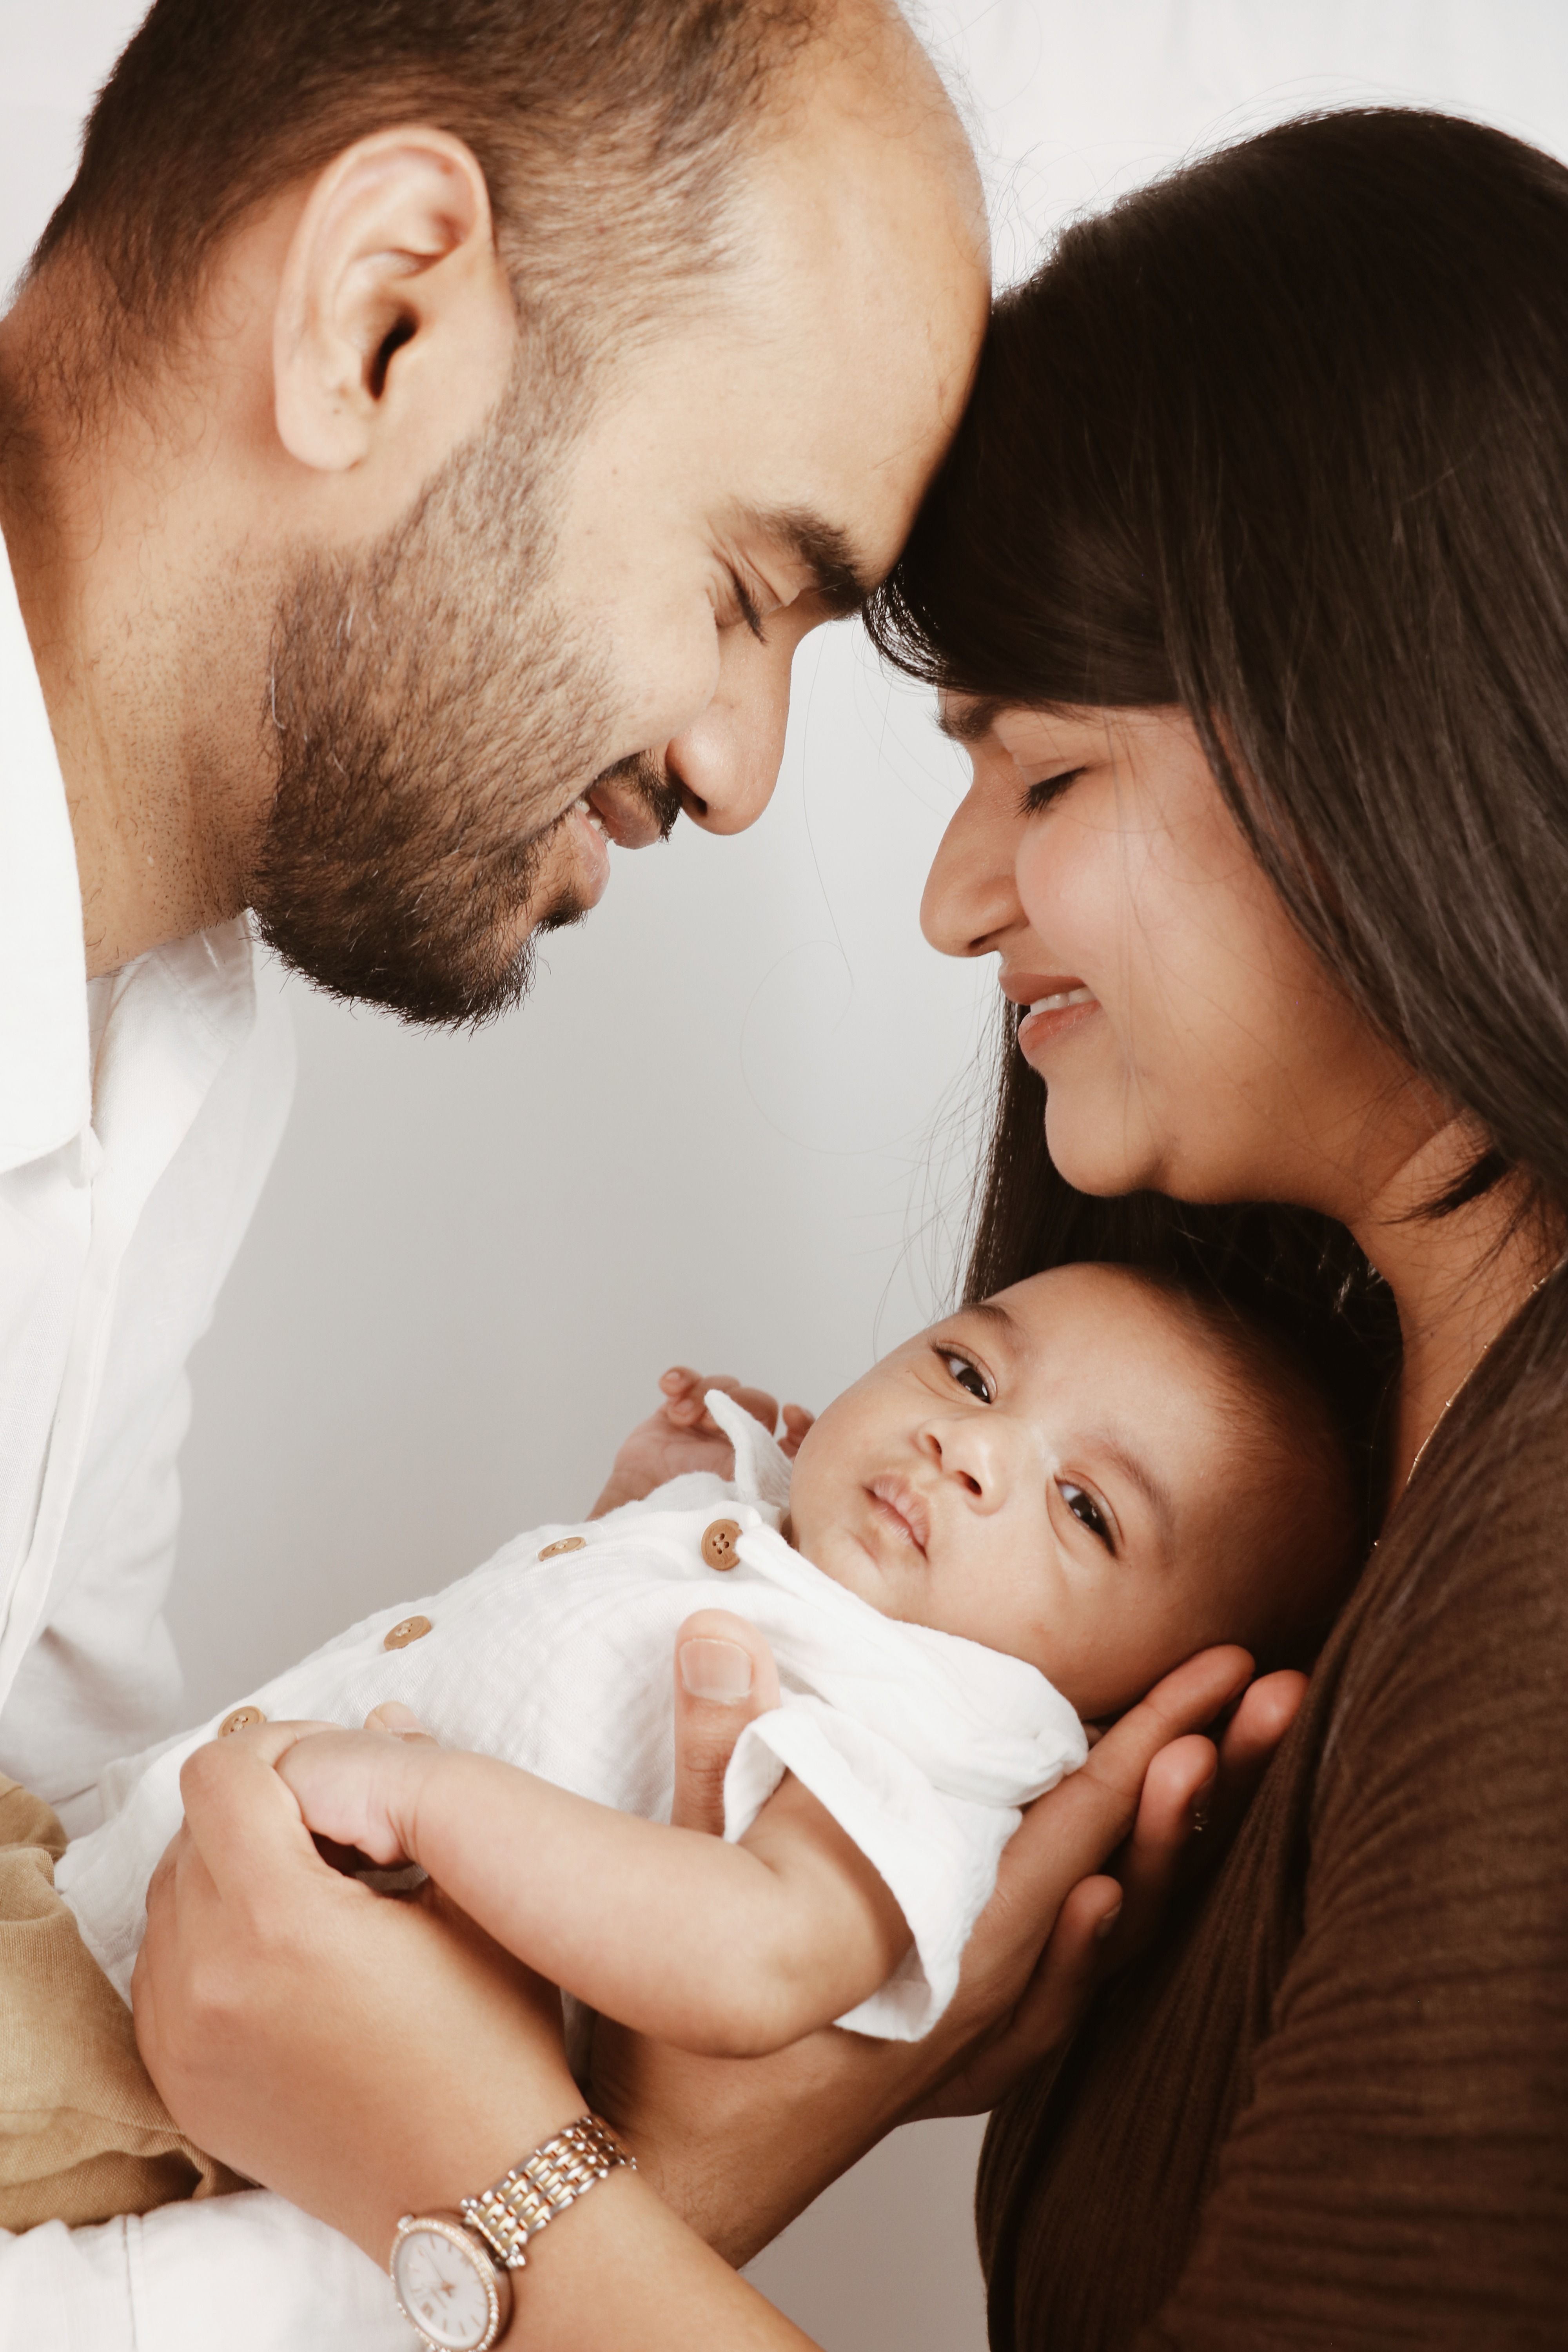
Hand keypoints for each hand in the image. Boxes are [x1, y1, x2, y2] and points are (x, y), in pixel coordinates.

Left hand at [133, 1713, 582, 2263]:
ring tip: (313, 1892)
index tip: (331, 1769)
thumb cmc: (494, 2043)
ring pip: (169, 1896)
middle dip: (259, 1810)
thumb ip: (414, 1790)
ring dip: (229, 1872)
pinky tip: (284, 1955)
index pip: (220, 1773)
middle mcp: (207, 1979)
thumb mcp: (470, 1896)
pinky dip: (209, 1940)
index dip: (277, 1747)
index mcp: (279, 1922)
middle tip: (335, 1832)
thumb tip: (382, 1712)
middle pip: (192, 1830)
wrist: (476, 2190)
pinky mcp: (179, 2083)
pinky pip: (163, 1970)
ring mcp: (181, 2038)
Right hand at [590, 1369, 813, 1515]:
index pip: (794, 1441)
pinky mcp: (672, 1417)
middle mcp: (735, 1449)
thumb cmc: (688, 1530)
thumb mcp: (742, 1520)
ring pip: (724, 1389)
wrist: (635, 1528)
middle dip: (742, 1403)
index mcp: (758, 1474)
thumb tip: (801, 1498)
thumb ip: (773, 1509)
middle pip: (758, 1404)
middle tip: (716, 1422)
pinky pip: (685, 1383)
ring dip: (707, 1393)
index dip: (800, 1424)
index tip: (792, 1415)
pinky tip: (669, 1387)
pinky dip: (681, 1378)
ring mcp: (704, 1431)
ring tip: (685, 1416)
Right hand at [591, 1620, 1300, 2263]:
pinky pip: (1071, 1986)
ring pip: (1116, 1926)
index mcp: (953, 1953)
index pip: (1081, 1823)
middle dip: (1210, 1770)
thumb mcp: (687, 1890)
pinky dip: (1114, 1925)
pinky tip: (1127, 1891)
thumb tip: (727, 1633)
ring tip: (1236, 1749)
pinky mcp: (963, 2055)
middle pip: (1131, 1866)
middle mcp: (994, 1999)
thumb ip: (717, 1757)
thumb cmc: (673, 2055)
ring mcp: (987, 2035)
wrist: (668, 2188)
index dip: (1159, 1736)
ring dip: (1179, 1835)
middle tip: (1280, 1690)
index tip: (1226, 1670)